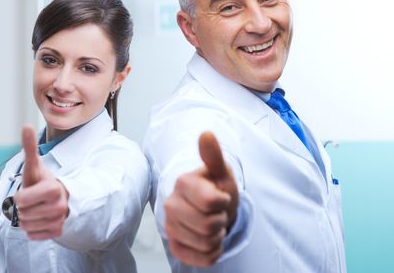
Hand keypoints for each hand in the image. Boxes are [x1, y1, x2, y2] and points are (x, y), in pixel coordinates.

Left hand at [14, 125, 68, 239]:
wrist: (60, 196)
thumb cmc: (42, 181)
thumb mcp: (34, 166)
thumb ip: (30, 147)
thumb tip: (26, 126)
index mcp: (54, 189)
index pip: (22, 200)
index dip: (21, 195)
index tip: (31, 189)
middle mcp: (60, 206)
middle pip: (23, 214)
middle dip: (24, 207)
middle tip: (34, 200)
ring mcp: (60, 220)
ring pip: (26, 226)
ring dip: (27, 218)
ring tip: (36, 208)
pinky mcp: (57, 232)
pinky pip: (33, 235)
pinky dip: (33, 229)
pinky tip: (40, 218)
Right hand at [164, 131, 238, 266]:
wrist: (213, 209)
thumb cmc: (218, 188)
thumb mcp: (221, 172)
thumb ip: (213, 155)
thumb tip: (206, 134)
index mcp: (182, 183)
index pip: (211, 202)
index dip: (223, 202)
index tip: (221, 196)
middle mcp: (171, 204)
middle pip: (208, 226)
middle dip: (221, 221)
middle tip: (217, 213)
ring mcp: (170, 226)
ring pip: (206, 244)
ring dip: (218, 237)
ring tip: (213, 225)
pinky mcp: (174, 246)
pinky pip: (200, 260)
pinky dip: (212, 253)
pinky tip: (209, 240)